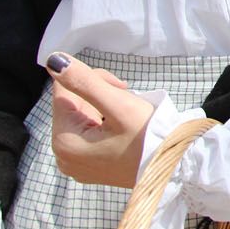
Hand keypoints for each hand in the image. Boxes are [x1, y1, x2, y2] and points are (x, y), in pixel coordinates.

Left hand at [47, 52, 154, 187]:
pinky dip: (105, 124)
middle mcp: (63, 156)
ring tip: (130, 114)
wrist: (175, 167)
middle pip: (72, 106)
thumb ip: (85, 81)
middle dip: (99, 95)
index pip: (64, 91)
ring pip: (81, 119)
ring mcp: (75, 165)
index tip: (122, 86)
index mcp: (64, 141)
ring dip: (104, 108)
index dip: (93, 79)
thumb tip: (54, 59)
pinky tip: (125, 128)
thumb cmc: (149, 136)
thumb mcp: (118, 104)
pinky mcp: (89, 168)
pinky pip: (88, 135)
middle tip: (128, 98)